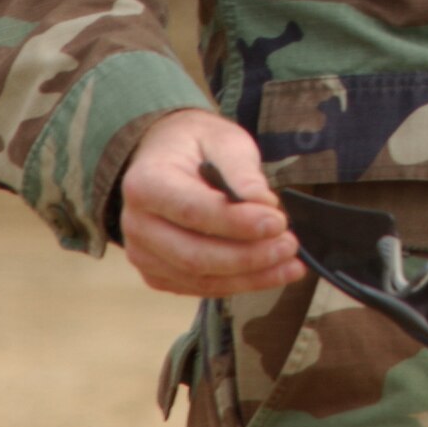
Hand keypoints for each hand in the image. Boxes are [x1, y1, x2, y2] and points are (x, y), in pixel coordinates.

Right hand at [119, 108, 305, 297]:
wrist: (166, 156)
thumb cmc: (197, 145)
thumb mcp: (223, 140)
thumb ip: (242, 172)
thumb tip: (265, 205)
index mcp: (146, 183)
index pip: (192, 211)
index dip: (237, 223)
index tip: (277, 222)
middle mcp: (137, 225)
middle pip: (194, 255)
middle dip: (248, 256)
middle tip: (289, 245)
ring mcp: (144, 254)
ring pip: (200, 278)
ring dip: (250, 276)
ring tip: (290, 263)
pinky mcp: (158, 273)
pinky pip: (200, 287)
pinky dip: (239, 283)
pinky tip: (272, 272)